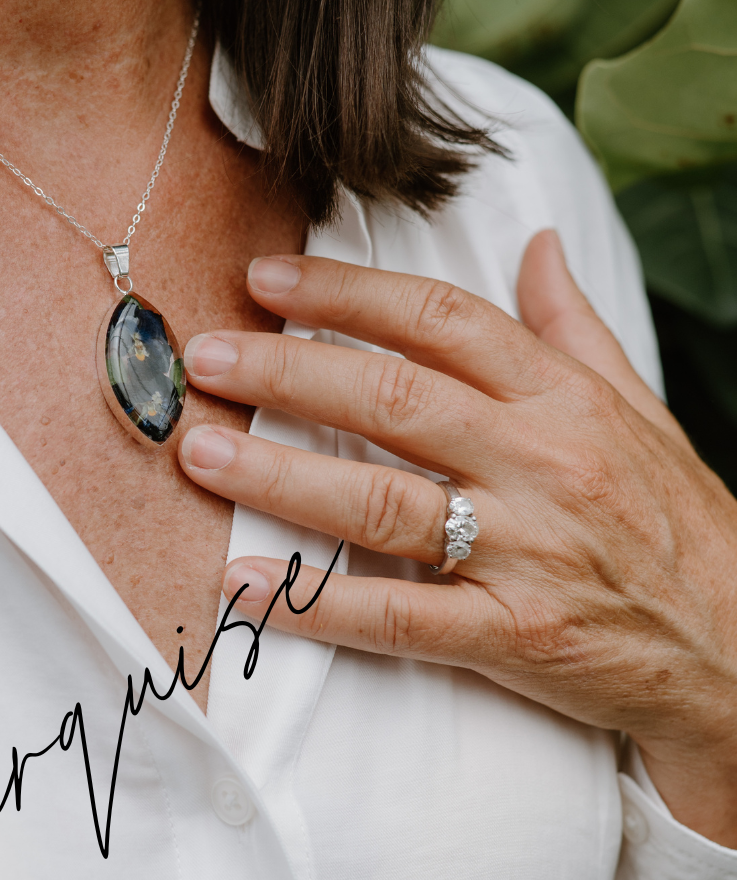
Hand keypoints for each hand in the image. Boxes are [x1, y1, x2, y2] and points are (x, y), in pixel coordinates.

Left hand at [178, 232, 736, 845]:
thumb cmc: (678, 523)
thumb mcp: (640, 409)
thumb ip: (574, 327)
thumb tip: (536, 242)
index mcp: (564, 399)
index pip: (441, 321)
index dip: (347, 293)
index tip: (268, 279)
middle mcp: (541, 463)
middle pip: (394, 398)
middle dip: (288, 369)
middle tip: (205, 357)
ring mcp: (525, 552)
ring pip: (383, 501)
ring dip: (281, 474)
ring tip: (201, 452)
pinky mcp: (514, 637)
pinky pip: (399, 617)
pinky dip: (317, 602)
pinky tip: (247, 584)